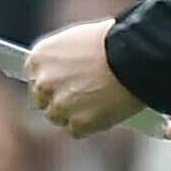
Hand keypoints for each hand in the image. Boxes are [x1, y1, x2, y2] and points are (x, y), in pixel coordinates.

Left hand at [25, 20, 145, 138]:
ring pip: (59, 118)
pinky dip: (90, 124)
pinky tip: (105, 109)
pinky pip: (77, 130)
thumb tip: (63, 72)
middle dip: (61, 100)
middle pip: (44, 101)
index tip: (65, 84)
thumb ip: (63, 59)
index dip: (53, 83)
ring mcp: (59, 105)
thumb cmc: (113, 42)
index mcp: (39, 57)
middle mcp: (43, 82)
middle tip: (84, 96)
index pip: (36, 78)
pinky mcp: (77, 123)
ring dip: (74, 114)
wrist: (135, 56)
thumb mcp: (78, 40)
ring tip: (98, 102)